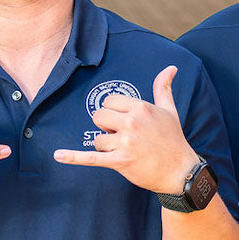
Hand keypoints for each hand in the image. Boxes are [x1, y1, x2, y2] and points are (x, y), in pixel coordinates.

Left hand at [53, 66, 197, 193]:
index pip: (108, 102)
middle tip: (122, 136)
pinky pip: (91, 157)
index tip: (124, 121)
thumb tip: (170, 68)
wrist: (180, 171)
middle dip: (106, 127)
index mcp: (140, 107)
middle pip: (98, 117)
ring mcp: (125, 143)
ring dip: (106, 146)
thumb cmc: (174, 139)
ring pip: (97, 139)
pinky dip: (73, 157)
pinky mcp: (120, 161)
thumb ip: (163, 88)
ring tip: (125, 151)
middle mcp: (131, 122)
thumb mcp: (169, 110)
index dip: (113, 113)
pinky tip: (58, 155)